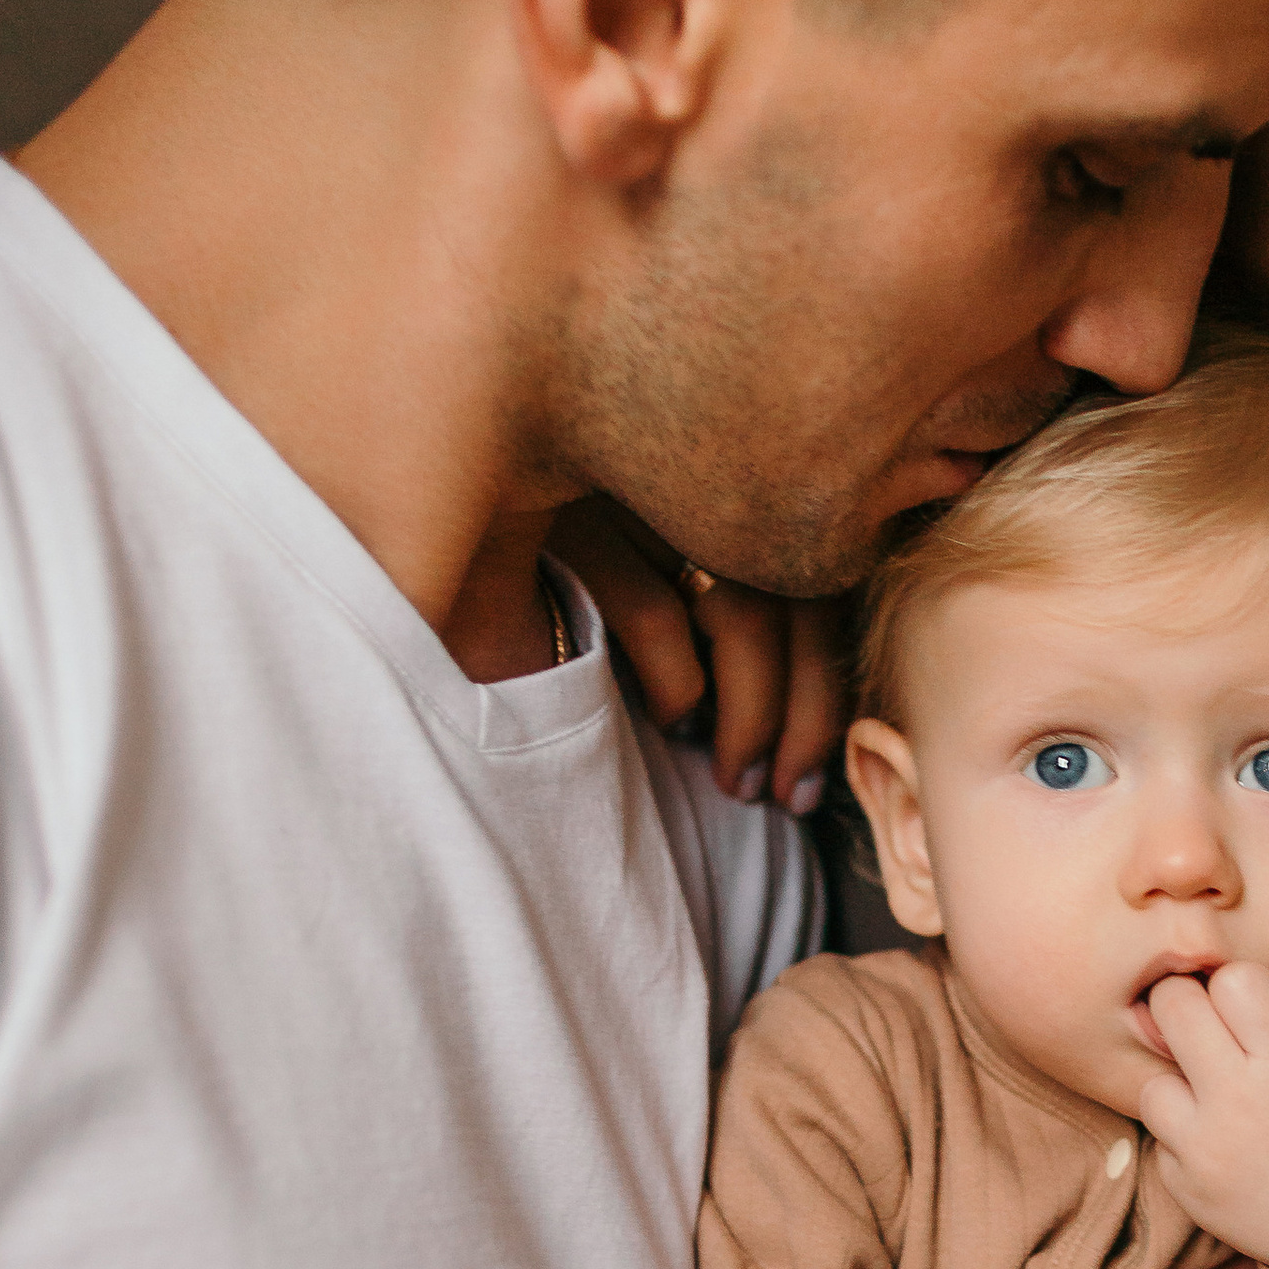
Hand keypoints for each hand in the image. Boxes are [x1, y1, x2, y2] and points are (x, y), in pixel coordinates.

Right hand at [544, 498, 847, 806]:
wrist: (437, 542)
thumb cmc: (553, 589)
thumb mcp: (665, 589)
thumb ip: (733, 623)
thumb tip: (814, 708)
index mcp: (733, 482)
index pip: (826, 575)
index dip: (831, 675)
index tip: (818, 758)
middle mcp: (698, 475)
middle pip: (802, 597)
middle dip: (810, 712)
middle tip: (792, 793)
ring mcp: (636, 492)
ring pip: (743, 613)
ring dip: (755, 716)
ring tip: (738, 782)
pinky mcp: (570, 524)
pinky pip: (660, 618)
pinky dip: (680, 686)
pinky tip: (672, 727)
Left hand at [1139, 964, 1268, 1268]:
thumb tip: (1268, 1013)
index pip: (1231, 978)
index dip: (1246, 986)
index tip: (1259, 1009)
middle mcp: (1235, 1101)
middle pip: (1170, 1007)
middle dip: (1193, 1007)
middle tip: (1216, 1030)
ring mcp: (1204, 1150)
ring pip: (1151, 1082)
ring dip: (1182, 1082)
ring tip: (1221, 1098)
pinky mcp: (1186, 1189)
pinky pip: (1162, 1139)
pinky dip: (1186, 1137)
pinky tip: (1227, 1145)